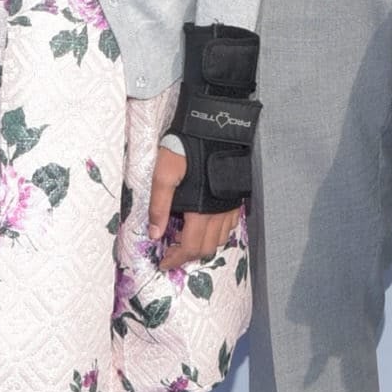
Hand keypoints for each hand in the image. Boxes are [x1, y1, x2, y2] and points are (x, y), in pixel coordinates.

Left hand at [147, 143, 239, 271]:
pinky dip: (218, 233)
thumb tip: (155, 234)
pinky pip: (231, 225)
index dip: (176, 259)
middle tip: (172, 253)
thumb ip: (159, 206)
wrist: (216, 128)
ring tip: (187, 240)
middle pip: (207, 248)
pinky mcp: (236, 197)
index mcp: (200, 211)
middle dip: (189, 256)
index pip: (190, 247)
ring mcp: (230, 206)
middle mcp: (219, 213)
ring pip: (221, 239)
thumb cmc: (186, 149)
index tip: (164, 263)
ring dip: (204, 245)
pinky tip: (206, 224)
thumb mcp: (164, 173)